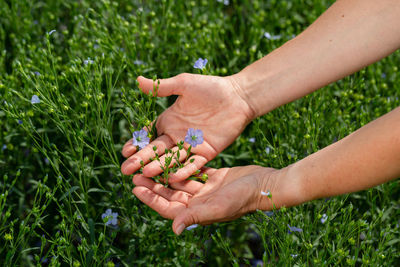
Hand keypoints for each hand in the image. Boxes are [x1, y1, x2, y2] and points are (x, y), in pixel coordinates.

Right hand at [121, 73, 253, 181]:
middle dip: (141, 160)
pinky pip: (193, 164)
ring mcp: (191, 146)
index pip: (149, 135)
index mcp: (169, 121)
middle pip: (156, 150)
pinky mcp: (206, 152)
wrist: (238, 96)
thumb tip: (137, 80)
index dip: (137, 144)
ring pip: (172, 159)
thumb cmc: (210, 87)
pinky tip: (172, 178)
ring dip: (158, 167)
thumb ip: (162, 87)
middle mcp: (177, 136)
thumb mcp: (184, 85)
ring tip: (144, 174)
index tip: (125, 152)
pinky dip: (184, 170)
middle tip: (125, 170)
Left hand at [131, 165, 284, 234]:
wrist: (265, 184)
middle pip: (170, 194)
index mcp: (198, 212)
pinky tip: (170, 156)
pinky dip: (181, 166)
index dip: (151, 199)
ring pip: (179, 182)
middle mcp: (199, 203)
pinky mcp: (213, 178)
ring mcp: (206, 190)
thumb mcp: (219, 206)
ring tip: (149, 163)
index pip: (168, 208)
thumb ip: (196, 215)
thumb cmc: (243, 198)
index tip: (135, 188)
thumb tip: (174, 229)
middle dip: (153, 185)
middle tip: (136, 173)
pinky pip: (192, 172)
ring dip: (164, 174)